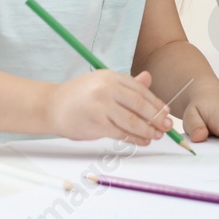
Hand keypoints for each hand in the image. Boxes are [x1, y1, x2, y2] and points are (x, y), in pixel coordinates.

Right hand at [48, 70, 173, 144]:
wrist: (51, 106)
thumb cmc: (79, 96)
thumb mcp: (102, 83)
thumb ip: (126, 84)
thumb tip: (149, 78)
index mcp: (111, 76)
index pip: (141, 90)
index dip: (156, 103)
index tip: (166, 113)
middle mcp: (107, 88)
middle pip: (140, 105)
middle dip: (156, 117)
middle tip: (166, 126)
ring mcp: (101, 106)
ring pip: (132, 121)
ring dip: (147, 130)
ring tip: (156, 136)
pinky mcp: (96, 123)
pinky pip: (120, 133)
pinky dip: (134, 138)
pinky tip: (142, 141)